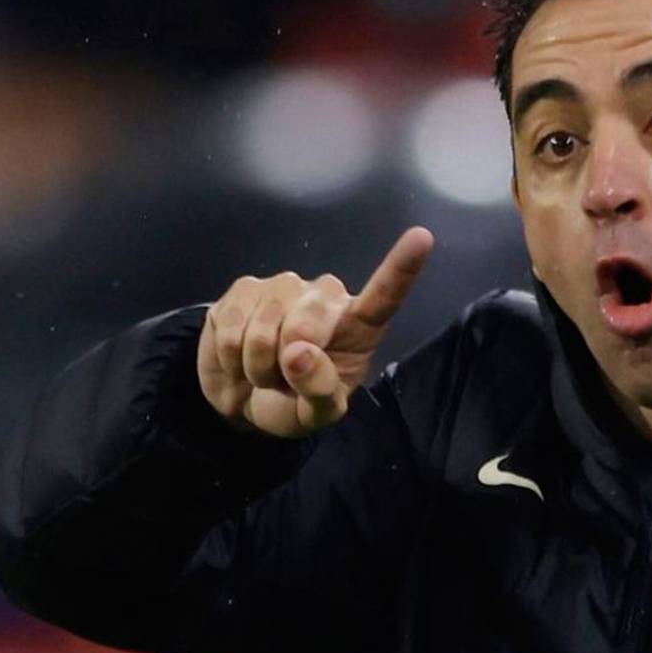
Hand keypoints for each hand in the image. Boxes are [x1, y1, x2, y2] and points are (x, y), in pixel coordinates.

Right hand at [196, 227, 433, 436]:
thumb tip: (299, 352)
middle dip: (288, 361)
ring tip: (261, 371)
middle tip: (282, 381)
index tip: (422, 238)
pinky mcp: (244, 288)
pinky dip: (229, 355)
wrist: (243, 401)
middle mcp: (325, 296)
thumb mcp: (316, 415)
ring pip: (265, 323)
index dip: (401, 268)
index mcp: (358, 326)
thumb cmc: (293, 404)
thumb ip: (319, 391)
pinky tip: (237, 357)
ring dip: (256, 363)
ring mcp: (284, 287)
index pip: (384, 296)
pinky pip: (231, 323)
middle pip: (309, 318)